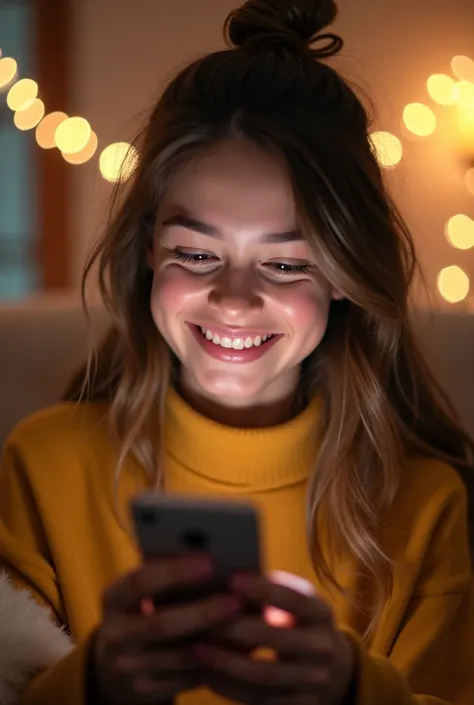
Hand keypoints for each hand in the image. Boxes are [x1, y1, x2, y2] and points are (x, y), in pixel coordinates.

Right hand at [91, 556, 240, 704]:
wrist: (116, 662)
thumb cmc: (145, 608)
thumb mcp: (144, 590)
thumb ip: (170, 575)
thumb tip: (221, 560)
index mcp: (114, 597)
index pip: (140, 581)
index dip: (175, 572)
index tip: (210, 562)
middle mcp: (115, 633)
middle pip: (161, 624)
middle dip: (202, 612)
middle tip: (236, 600)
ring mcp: (127, 666)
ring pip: (178, 656)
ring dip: (216, 642)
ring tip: (248, 625)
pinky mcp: (145, 690)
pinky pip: (186, 678)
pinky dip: (215, 663)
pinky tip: (240, 650)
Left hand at [195, 573, 354, 704]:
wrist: (330, 669)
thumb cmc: (297, 621)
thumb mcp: (297, 601)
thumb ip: (270, 590)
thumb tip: (226, 575)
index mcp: (321, 613)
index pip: (295, 600)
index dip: (264, 589)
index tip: (232, 579)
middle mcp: (322, 648)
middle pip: (275, 638)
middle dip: (235, 627)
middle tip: (203, 617)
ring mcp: (312, 681)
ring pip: (263, 675)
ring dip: (226, 661)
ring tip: (197, 647)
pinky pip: (257, 699)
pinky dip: (229, 686)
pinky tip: (207, 673)